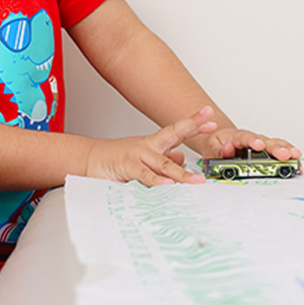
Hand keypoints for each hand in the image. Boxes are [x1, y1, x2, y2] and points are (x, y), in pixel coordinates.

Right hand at [85, 106, 217, 186]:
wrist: (91, 158)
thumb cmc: (119, 159)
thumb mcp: (146, 158)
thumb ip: (164, 158)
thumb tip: (182, 158)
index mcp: (155, 142)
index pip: (179, 130)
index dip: (195, 124)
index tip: (212, 119)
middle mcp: (149, 145)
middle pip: (175, 133)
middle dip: (193, 126)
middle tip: (211, 121)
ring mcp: (139, 155)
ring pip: (164, 164)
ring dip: (181, 173)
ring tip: (196, 180)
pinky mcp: (128, 167)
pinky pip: (145, 175)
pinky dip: (156, 181)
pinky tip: (167, 185)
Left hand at [202, 127, 301, 161]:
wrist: (221, 142)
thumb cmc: (217, 146)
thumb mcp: (211, 149)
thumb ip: (217, 151)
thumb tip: (227, 150)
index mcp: (236, 137)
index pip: (245, 137)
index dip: (253, 141)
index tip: (259, 145)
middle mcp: (251, 138)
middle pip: (265, 141)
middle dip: (276, 148)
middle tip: (284, 155)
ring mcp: (261, 143)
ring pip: (275, 144)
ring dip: (286, 149)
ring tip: (295, 156)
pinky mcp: (266, 149)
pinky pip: (279, 149)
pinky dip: (288, 153)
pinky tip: (296, 159)